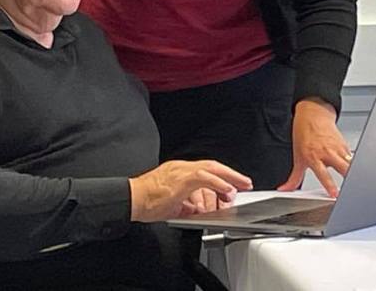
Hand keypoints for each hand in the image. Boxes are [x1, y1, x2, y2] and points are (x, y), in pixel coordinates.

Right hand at [129, 160, 251, 221]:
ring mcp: (181, 171)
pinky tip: (226, 190)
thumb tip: (197, 210)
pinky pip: (204, 178)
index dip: (222, 176)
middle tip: (245, 182)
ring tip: (239, 187)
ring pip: (211, 169)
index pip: (206, 169)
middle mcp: (181, 168)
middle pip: (212, 166)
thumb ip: (186, 205)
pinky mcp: (180, 179)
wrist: (131, 199)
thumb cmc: (146, 201)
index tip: (233, 183)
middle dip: (231, 174)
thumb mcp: (172, 204)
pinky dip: (218, 183)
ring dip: (228, 178)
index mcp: (179, 172)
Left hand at [277, 97, 350, 197]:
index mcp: (314, 156)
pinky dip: (353, 165)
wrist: (312, 115)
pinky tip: (353, 171)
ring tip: (356, 182)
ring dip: (353, 173)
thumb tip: (286, 189)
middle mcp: (327, 152)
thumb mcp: (298, 157)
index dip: (330, 185)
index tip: (334, 194)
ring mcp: (338, 148)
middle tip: (351, 189)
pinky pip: (351, 157)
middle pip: (343, 168)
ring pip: (351, 163)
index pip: (323, 174)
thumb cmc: (304, 134)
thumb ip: (294, 177)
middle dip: (349, 179)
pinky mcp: (345, 145)